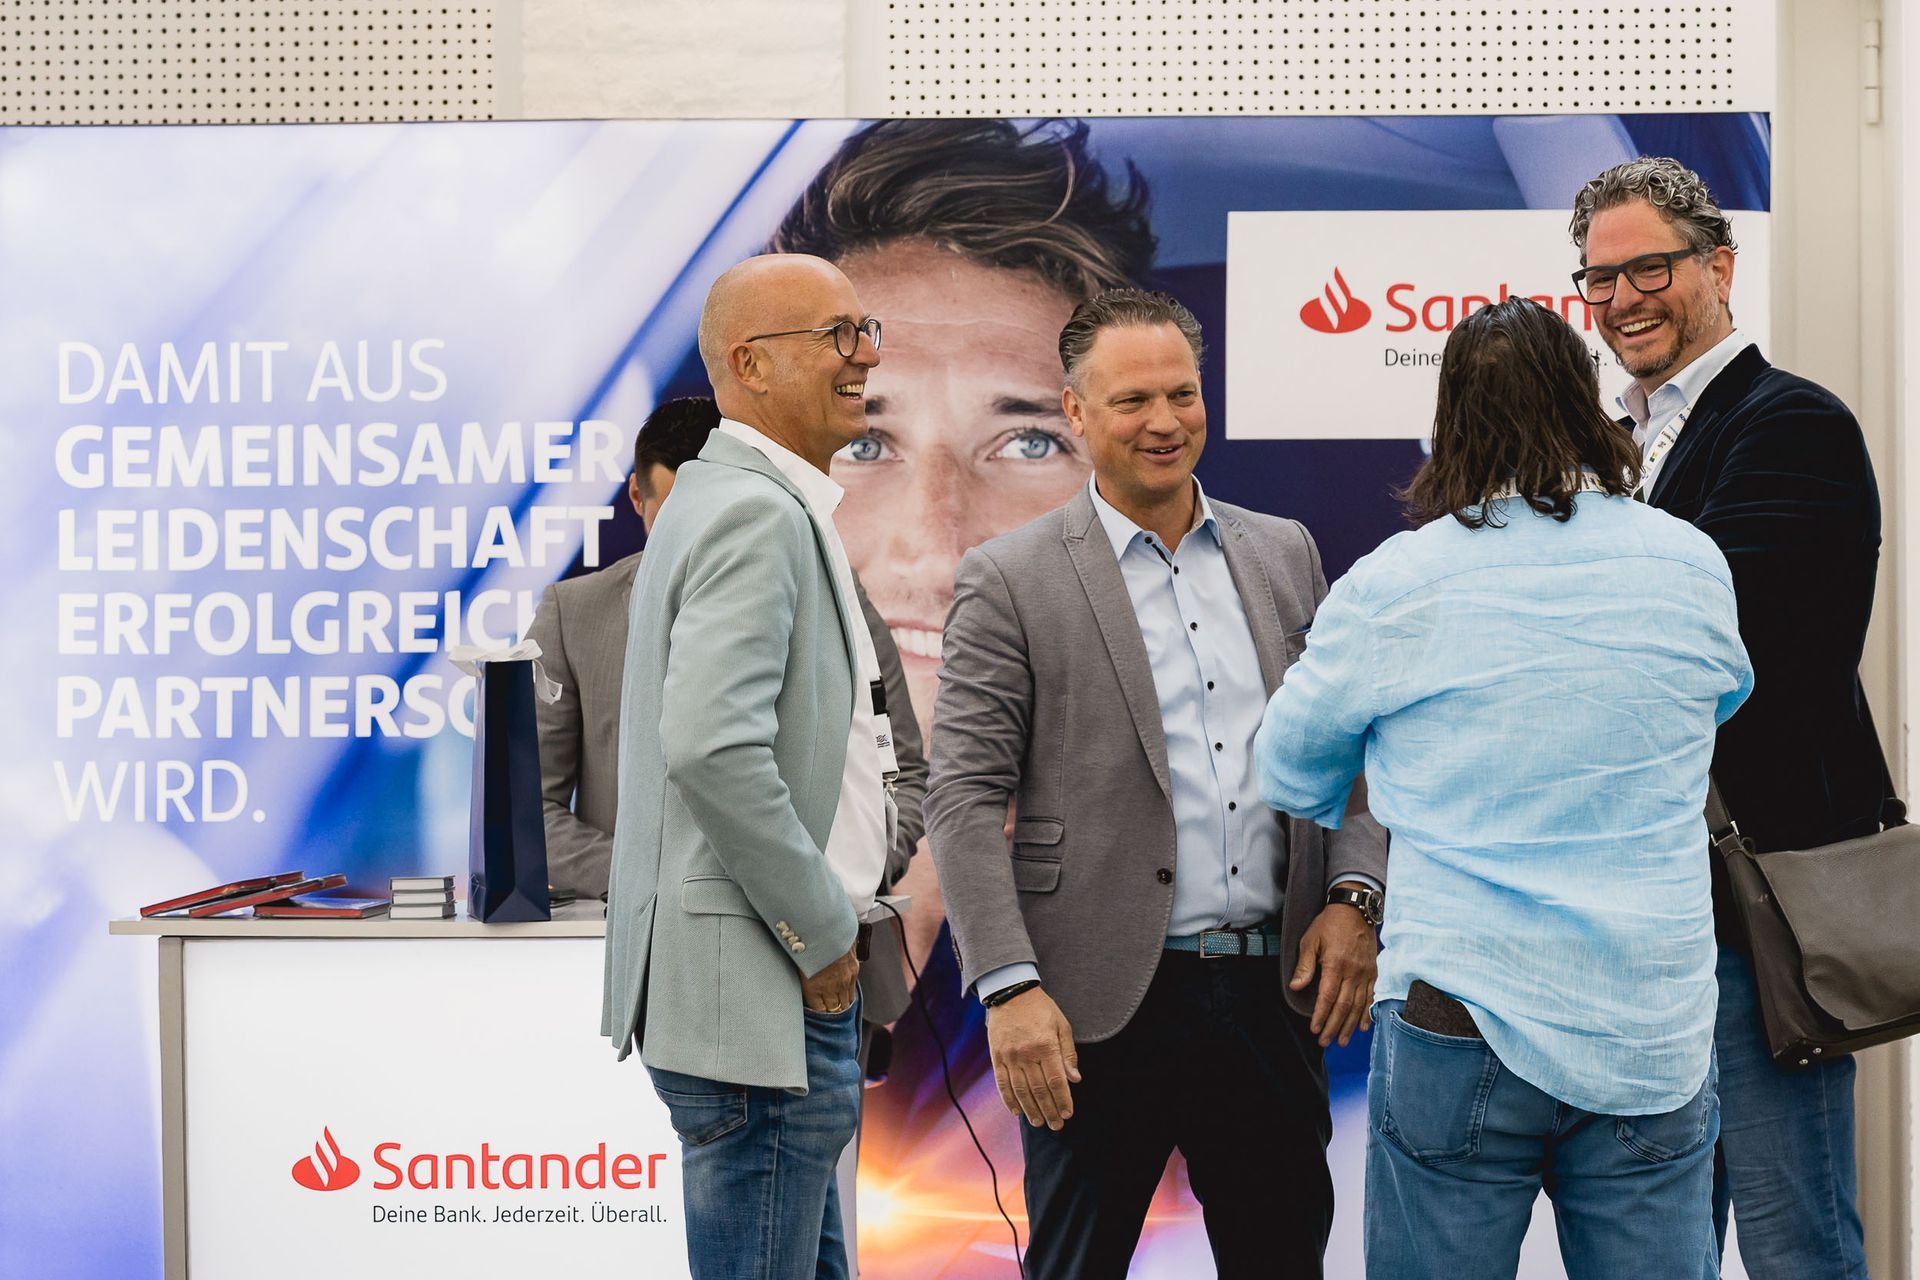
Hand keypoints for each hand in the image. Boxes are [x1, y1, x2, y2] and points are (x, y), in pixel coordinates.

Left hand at [800, 945, 860, 1012]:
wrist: (825, 925)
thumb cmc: (807, 943)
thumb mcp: (799, 965)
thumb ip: (804, 980)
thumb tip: (804, 987)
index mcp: (813, 987)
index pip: (819, 1010)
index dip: (819, 1011)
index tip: (817, 1008)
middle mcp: (830, 986)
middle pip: (833, 1009)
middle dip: (830, 1009)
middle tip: (827, 1008)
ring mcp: (844, 980)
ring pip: (845, 1003)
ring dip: (841, 1004)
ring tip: (836, 1004)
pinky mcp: (853, 971)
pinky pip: (852, 991)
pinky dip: (848, 994)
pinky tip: (844, 994)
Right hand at [985, 986, 1080, 1129]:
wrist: (1011, 992)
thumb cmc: (1041, 1009)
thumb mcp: (1061, 1025)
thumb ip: (1068, 1053)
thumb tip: (1075, 1079)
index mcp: (1046, 1045)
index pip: (1056, 1081)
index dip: (1062, 1100)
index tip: (1068, 1113)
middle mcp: (1027, 1053)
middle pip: (1039, 1089)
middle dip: (1049, 1110)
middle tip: (1056, 1125)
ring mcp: (1010, 1056)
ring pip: (1021, 1090)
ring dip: (1030, 1109)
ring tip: (1039, 1122)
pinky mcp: (997, 1056)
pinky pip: (1002, 1083)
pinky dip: (1008, 1099)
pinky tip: (1016, 1111)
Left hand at [1291, 888, 1378, 1047]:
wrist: (1355, 909)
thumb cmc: (1329, 924)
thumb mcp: (1310, 940)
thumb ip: (1305, 966)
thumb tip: (1296, 986)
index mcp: (1336, 965)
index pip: (1327, 998)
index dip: (1321, 1016)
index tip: (1314, 1029)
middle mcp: (1353, 972)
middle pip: (1343, 1007)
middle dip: (1334, 1027)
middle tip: (1326, 1042)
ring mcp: (1366, 973)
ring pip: (1358, 1006)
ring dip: (1350, 1026)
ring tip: (1342, 1040)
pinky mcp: (1373, 972)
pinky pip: (1370, 997)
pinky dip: (1366, 1014)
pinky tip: (1363, 1027)